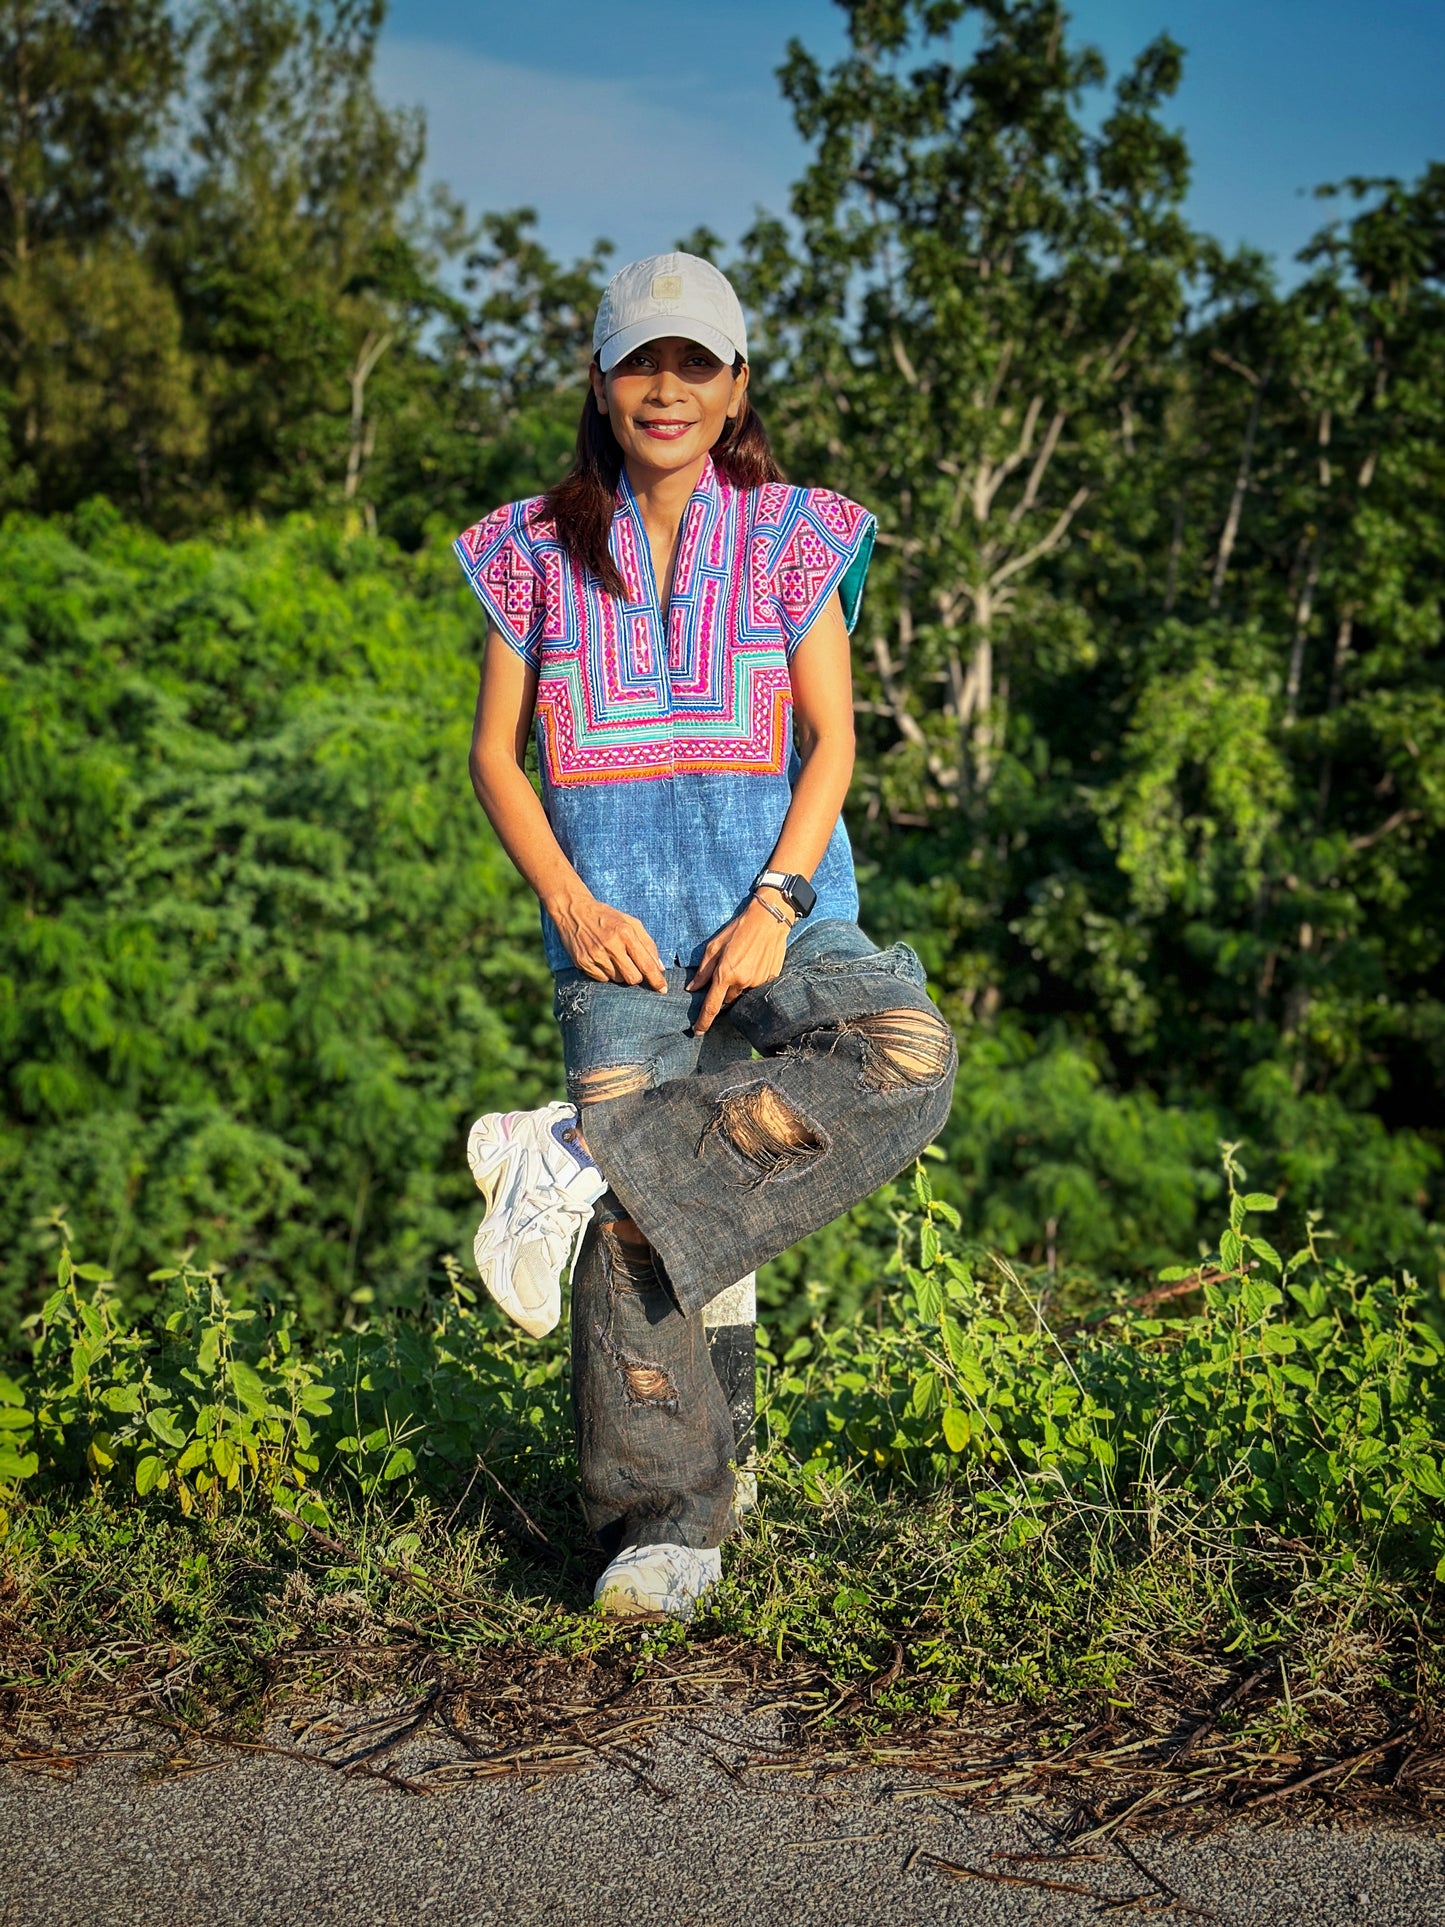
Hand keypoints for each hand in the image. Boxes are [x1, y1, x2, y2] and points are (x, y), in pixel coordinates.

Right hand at [550, 892, 666, 989]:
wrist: (574, 910)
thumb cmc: (606, 917)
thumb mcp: (630, 923)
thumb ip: (648, 944)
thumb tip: (660, 968)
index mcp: (625, 933)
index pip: (645, 964)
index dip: (656, 980)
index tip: (663, 989)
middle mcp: (610, 945)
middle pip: (632, 978)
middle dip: (637, 976)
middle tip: (632, 966)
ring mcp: (595, 955)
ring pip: (617, 980)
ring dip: (620, 973)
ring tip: (612, 957)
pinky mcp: (582, 962)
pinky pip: (602, 979)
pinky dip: (606, 973)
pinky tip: (601, 959)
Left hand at [686, 896, 790, 1032]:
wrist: (769, 920)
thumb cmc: (738, 930)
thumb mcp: (714, 946)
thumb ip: (703, 971)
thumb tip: (692, 988)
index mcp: (725, 974)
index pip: (712, 1006)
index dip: (703, 1021)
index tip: (697, 1031)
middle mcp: (742, 982)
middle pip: (727, 1000)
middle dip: (722, 993)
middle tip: (724, 974)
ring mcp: (758, 982)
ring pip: (741, 995)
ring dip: (737, 987)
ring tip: (740, 965)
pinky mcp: (770, 979)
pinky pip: (755, 988)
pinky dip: (750, 982)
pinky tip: (751, 965)